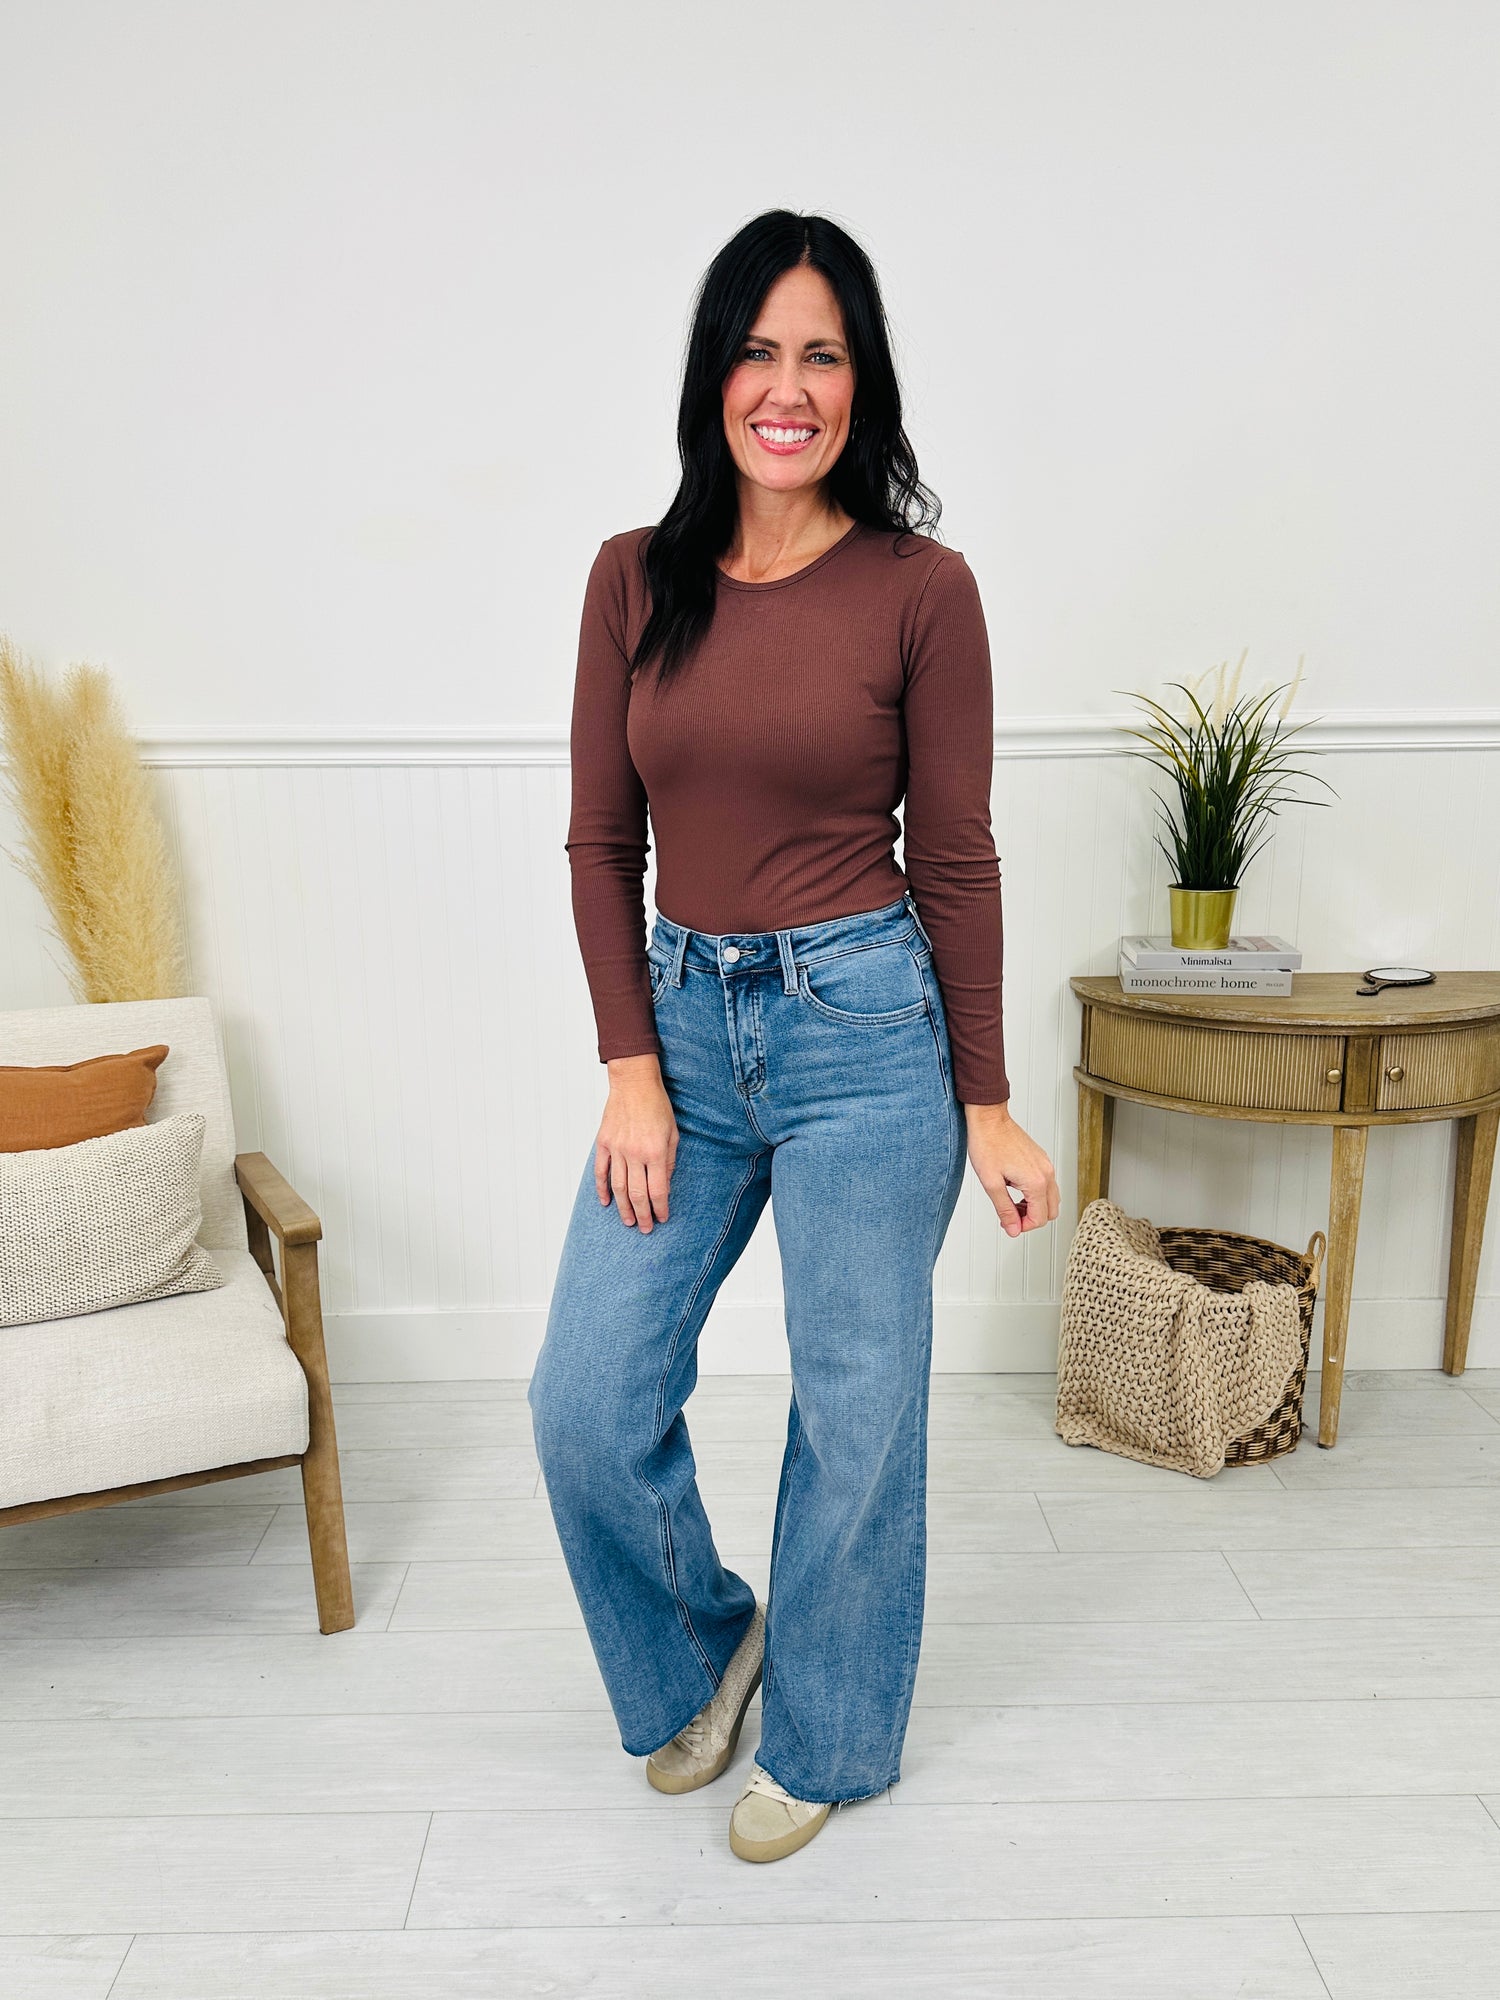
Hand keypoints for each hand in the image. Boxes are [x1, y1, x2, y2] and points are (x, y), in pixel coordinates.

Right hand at [596, 1055, 678, 1230]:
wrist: (634, 1083)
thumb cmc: (657, 1106)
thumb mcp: (673, 1133)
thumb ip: (669, 1160)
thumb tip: (665, 1185)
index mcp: (655, 1152)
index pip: (657, 1190)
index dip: (660, 1208)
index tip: (662, 1218)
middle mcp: (635, 1153)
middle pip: (637, 1194)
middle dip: (642, 1215)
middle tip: (644, 1228)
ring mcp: (617, 1149)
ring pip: (618, 1187)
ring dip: (623, 1208)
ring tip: (628, 1221)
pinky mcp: (604, 1143)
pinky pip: (601, 1172)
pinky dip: (602, 1189)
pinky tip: (606, 1202)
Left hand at [962, 1101, 1059, 1237]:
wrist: (989, 1119)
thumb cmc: (987, 1144)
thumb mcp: (991, 1183)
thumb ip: (1005, 1210)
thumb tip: (1013, 1229)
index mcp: (1036, 1181)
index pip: (1039, 1218)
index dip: (1023, 1227)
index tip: (1008, 1224)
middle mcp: (1046, 1173)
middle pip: (1051, 1212)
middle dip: (1031, 1219)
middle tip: (1010, 1216)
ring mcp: (1046, 1165)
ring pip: (1051, 1199)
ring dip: (1034, 1207)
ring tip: (1012, 1204)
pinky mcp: (1041, 1160)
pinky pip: (1047, 1185)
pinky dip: (1035, 1194)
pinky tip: (1016, 1190)